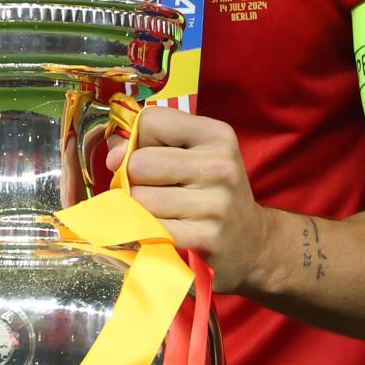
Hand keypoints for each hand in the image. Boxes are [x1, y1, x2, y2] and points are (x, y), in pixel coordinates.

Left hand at [104, 107, 268, 293]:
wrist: (252, 243)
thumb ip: (149, 142)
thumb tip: (112, 153)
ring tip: (160, 212)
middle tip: (152, 189)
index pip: (150, 121)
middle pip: (140, 162)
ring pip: (140, 198)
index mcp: (216, 135)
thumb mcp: (192, 155)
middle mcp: (220, 165)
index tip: (146, 157)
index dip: (137, 140)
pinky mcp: (206, 237)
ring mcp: (216, 203)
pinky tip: (160, 231)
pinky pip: (150, 228)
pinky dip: (145, 231)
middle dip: (133, 178)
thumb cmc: (210, 192)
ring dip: (138, 208)